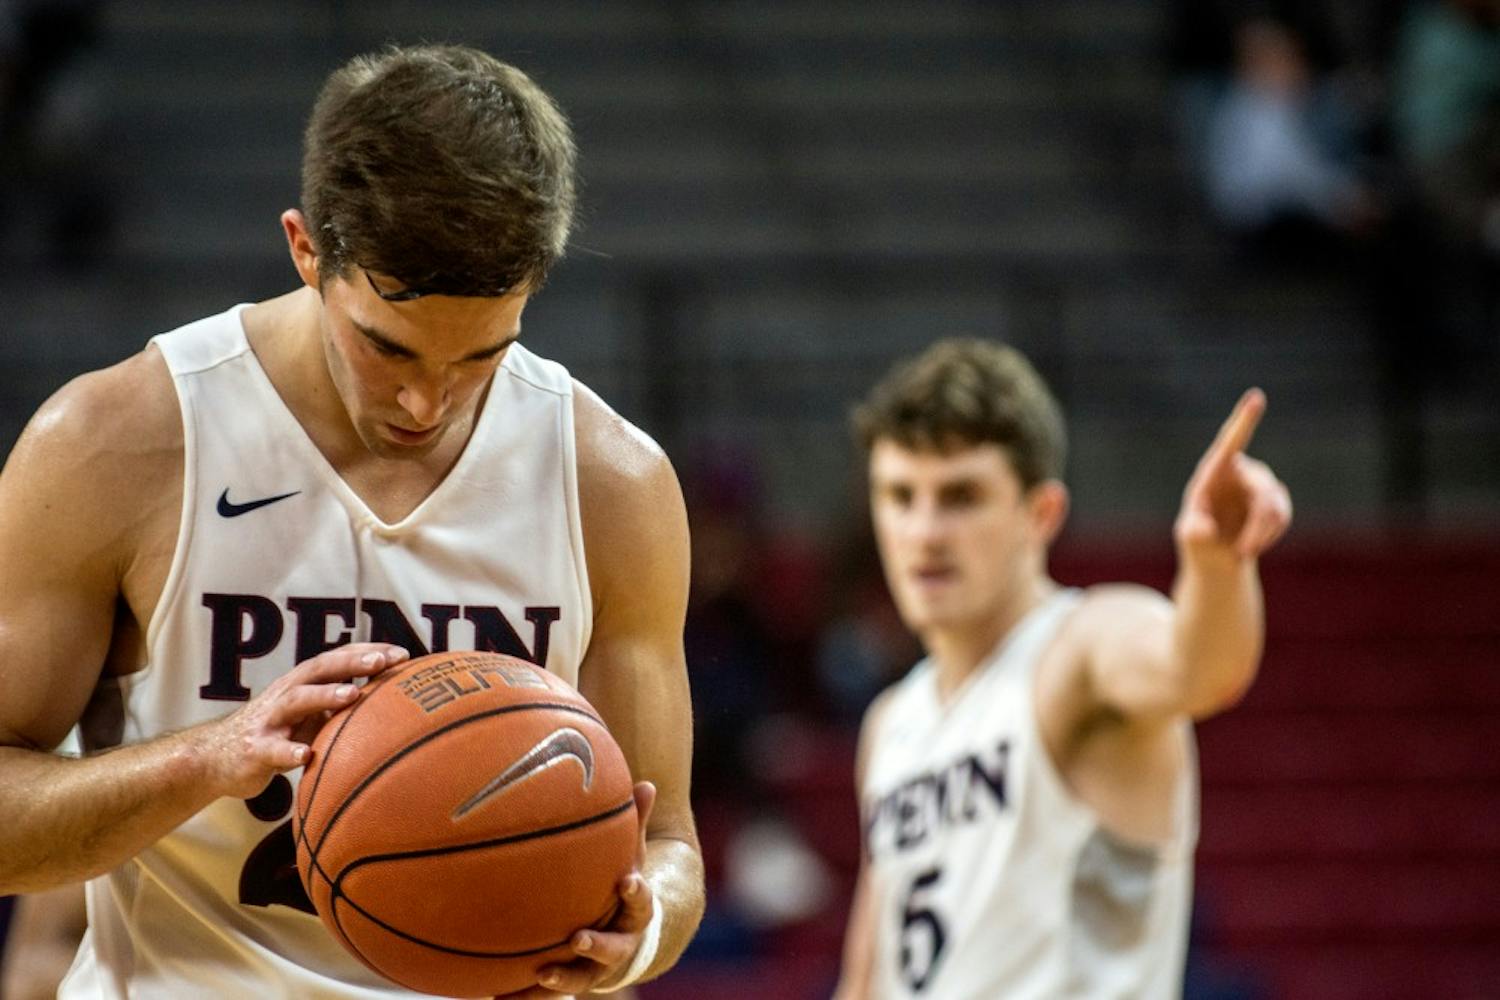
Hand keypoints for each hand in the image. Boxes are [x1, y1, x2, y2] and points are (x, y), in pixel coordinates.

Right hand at [198, 643, 408, 798]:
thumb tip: (392, 701)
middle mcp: (286, 693)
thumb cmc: (277, 732)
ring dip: (325, 696)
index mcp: (303, 683)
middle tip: (383, 662)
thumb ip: (341, 705)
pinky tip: (307, 756)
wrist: (216, 757)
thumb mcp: (310, 715)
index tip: (403, 654)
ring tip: (352, 695)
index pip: (339, 659)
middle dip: (352, 663)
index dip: (369, 654)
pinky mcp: (255, 749)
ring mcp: (270, 720)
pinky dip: (290, 752)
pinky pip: (273, 750)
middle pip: (320, 670)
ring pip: (297, 701)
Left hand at [496, 782, 658, 998]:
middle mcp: (619, 945)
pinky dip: (526, 995)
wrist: (626, 937)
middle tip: (578, 938)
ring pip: (581, 979)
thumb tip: (645, 783)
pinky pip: (547, 993)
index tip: (627, 881)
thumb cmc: (620, 886)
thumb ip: (636, 824)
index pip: (641, 903)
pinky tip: (497, 996)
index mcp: (635, 914)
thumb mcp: (632, 857)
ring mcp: (595, 969)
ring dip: (563, 979)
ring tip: (541, 974)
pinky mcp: (571, 980)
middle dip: (597, 945)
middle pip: (614, 950)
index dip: (636, 893)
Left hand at [1175, 389, 1291, 559]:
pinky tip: (1254, 545)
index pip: (1230, 442)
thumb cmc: (1198, 539)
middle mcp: (1240, 470)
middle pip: (1262, 493)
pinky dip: (1269, 536)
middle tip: (1241, 552)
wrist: (1216, 554)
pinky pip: (1283, 516)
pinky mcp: (1276, 497)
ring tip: (1241, 552)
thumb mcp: (1190, 538)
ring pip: (1275, 507)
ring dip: (1261, 535)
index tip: (1256, 396)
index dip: (1244, 420)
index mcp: (1214, 471)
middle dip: (1256, 527)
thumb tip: (1206, 529)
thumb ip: (1194, 532)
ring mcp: (1261, 483)